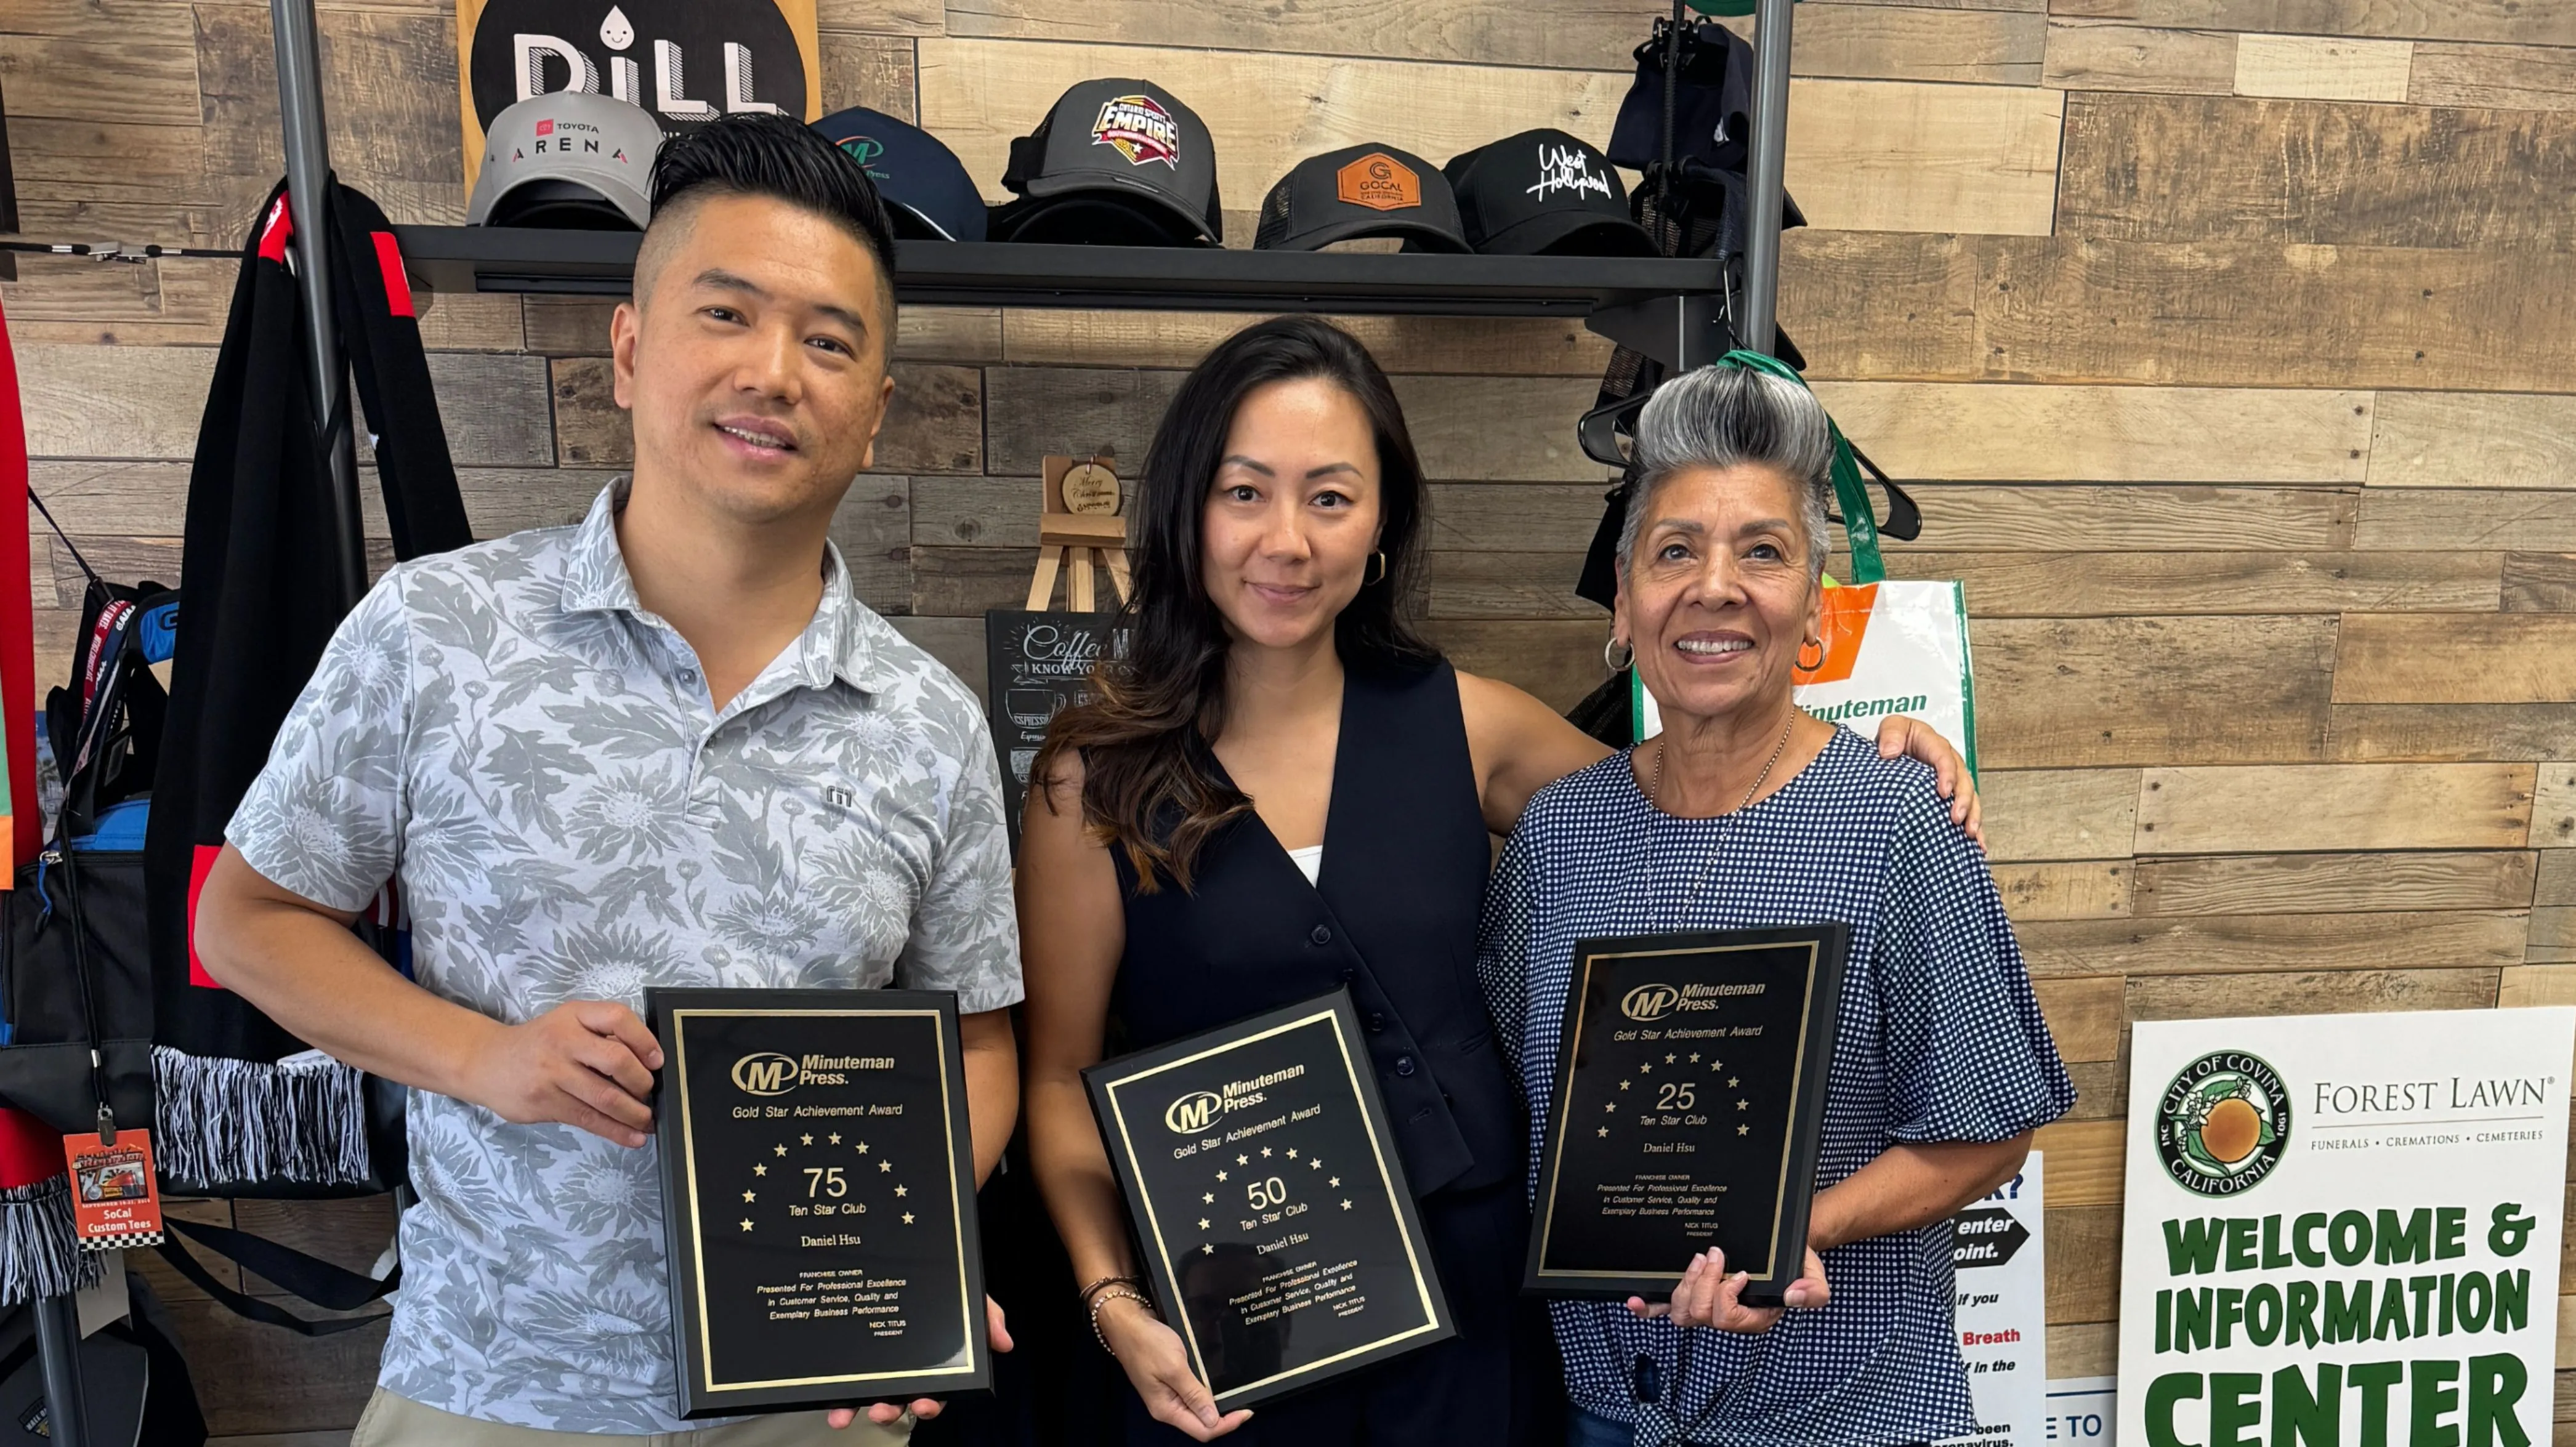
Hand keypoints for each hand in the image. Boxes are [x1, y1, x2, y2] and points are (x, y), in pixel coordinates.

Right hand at [459, 1000, 662, 1146]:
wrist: (487, 1062)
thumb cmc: (539, 1043)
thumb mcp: (568, 1023)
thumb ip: (602, 1034)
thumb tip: (648, 1062)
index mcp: (575, 1015)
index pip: (617, 1018)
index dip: (644, 1040)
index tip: (658, 1061)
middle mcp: (564, 1041)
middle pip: (616, 1060)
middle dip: (642, 1083)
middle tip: (650, 1093)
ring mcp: (553, 1073)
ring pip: (605, 1097)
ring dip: (634, 1113)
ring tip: (648, 1121)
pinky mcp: (545, 1102)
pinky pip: (588, 1119)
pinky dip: (616, 1131)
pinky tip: (633, 1137)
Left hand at [827, 1297, 1012, 1428]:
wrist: (905, 1251)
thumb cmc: (943, 1286)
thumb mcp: (967, 1297)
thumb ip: (987, 1316)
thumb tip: (1004, 1343)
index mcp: (935, 1362)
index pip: (936, 1390)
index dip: (931, 1403)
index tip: (924, 1405)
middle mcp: (905, 1369)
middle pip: (900, 1399)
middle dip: (892, 1411)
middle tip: (883, 1410)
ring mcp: (877, 1365)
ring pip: (871, 1396)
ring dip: (860, 1410)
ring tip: (847, 1414)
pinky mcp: (853, 1359)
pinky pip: (846, 1383)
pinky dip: (839, 1400)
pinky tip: (833, 1407)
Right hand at [1095, 1294, 1252, 1440]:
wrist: (1127, 1322)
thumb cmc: (1149, 1343)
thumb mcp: (1174, 1367)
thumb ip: (1194, 1394)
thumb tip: (1213, 1420)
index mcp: (1166, 1409)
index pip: (1202, 1430)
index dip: (1227, 1424)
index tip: (1248, 1411)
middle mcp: (1167, 1407)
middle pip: (1200, 1423)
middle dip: (1224, 1418)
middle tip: (1246, 1403)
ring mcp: (1167, 1394)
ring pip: (1197, 1409)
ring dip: (1216, 1405)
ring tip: (1237, 1394)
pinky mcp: (1169, 1381)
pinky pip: (1192, 1395)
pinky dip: (1207, 1392)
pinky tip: (1218, 1383)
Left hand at [1625, 1246, 1827, 1331]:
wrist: (1780, 1244)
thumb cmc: (1794, 1261)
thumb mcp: (1813, 1274)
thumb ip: (1813, 1290)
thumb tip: (1794, 1296)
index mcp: (1753, 1317)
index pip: (1727, 1319)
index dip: (1726, 1295)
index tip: (1742, 1272)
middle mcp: (1726, 1316)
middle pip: (1698, 1315)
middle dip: (1702, 1283)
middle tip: (1713, 1254)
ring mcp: (1705, 1306)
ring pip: (1681, 1311)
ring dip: (1684, 1284)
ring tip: (1698, 1259)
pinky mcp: (1691, 1292)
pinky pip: (1664, 1308)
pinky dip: (1648, 1307)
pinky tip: (1634, 1302)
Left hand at [1875, 716, 1981, 844]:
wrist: (1893, 752)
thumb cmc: (1894, 738)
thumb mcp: (1891, 727)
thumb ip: (1891, 733)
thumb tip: (1889, 752)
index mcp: (1934, 745)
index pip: (1944, 757)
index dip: (1947, 774)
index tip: (1943, 792)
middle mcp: (1949, 764)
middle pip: (1963, 781)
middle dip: (1963, 801)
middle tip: (1956, 818)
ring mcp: (1953, 782)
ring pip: (1970, 799)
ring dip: (1972, 816)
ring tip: (1970, 834)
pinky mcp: (1952, 798)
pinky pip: (1967, 813)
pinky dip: (1974, 828)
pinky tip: (1977, 846)